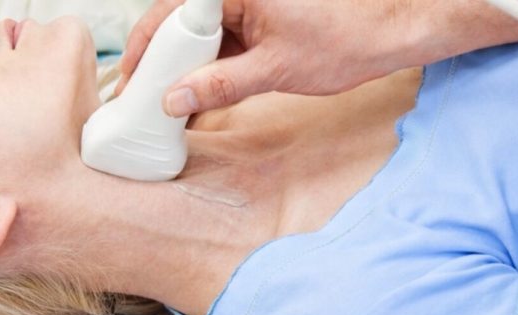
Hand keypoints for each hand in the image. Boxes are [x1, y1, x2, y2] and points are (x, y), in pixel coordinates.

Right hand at [117, 0, 517, 116]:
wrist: (389, 32)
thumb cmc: (343, 41)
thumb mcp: (273, 71)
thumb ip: (219, 86)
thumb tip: (174, 101)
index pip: (169, 13)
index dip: (144, 51)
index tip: (129, 83)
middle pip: (178, 21)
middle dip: (158, 61)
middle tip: (139, 97)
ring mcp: (246, 1)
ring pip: (197, 33)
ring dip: (182, 66)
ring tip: (162, 101)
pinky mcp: (258, 16)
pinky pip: (220, 38)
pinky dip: (207, 65)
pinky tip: (195, 93)